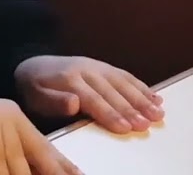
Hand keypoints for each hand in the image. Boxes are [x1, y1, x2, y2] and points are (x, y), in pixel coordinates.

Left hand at [14, 56, 164, 133]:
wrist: (34, 65)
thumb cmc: (36, 88)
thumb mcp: (36, 96)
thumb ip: (54, 101)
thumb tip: (73, 103)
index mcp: (70, 79)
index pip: (94, 99)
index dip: (111, 114)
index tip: (126, 128)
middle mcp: (87, 70)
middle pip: (113, 92)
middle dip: (131, 109)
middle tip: (147, 124)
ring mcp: (98, 67)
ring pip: (124, 83)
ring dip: (142, 98)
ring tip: (158, 114)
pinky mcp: (105, 67)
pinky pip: (126, 76)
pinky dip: (143, 87)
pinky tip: (156, 98)